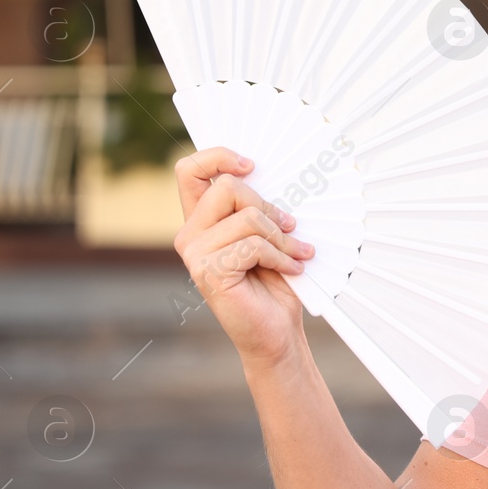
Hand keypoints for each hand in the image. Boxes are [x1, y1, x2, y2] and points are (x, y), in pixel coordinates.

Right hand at [172, 148, 315, 367]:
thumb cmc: (274, 283)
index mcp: (201, 220)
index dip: (217, 157)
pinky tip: (292, 270)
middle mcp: (190, 234)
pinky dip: (282, 256)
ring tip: (297, 253)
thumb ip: (257, 208)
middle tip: (290, 227)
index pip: (190, 171)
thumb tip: (273, 174)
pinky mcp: (208, 271)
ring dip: (283, 237)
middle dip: (269, 206)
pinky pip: (254, 244)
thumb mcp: (267, 236)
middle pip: (228, 188)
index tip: (251, 165)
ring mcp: (195, 253)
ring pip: (248, 217)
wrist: (276, 332)